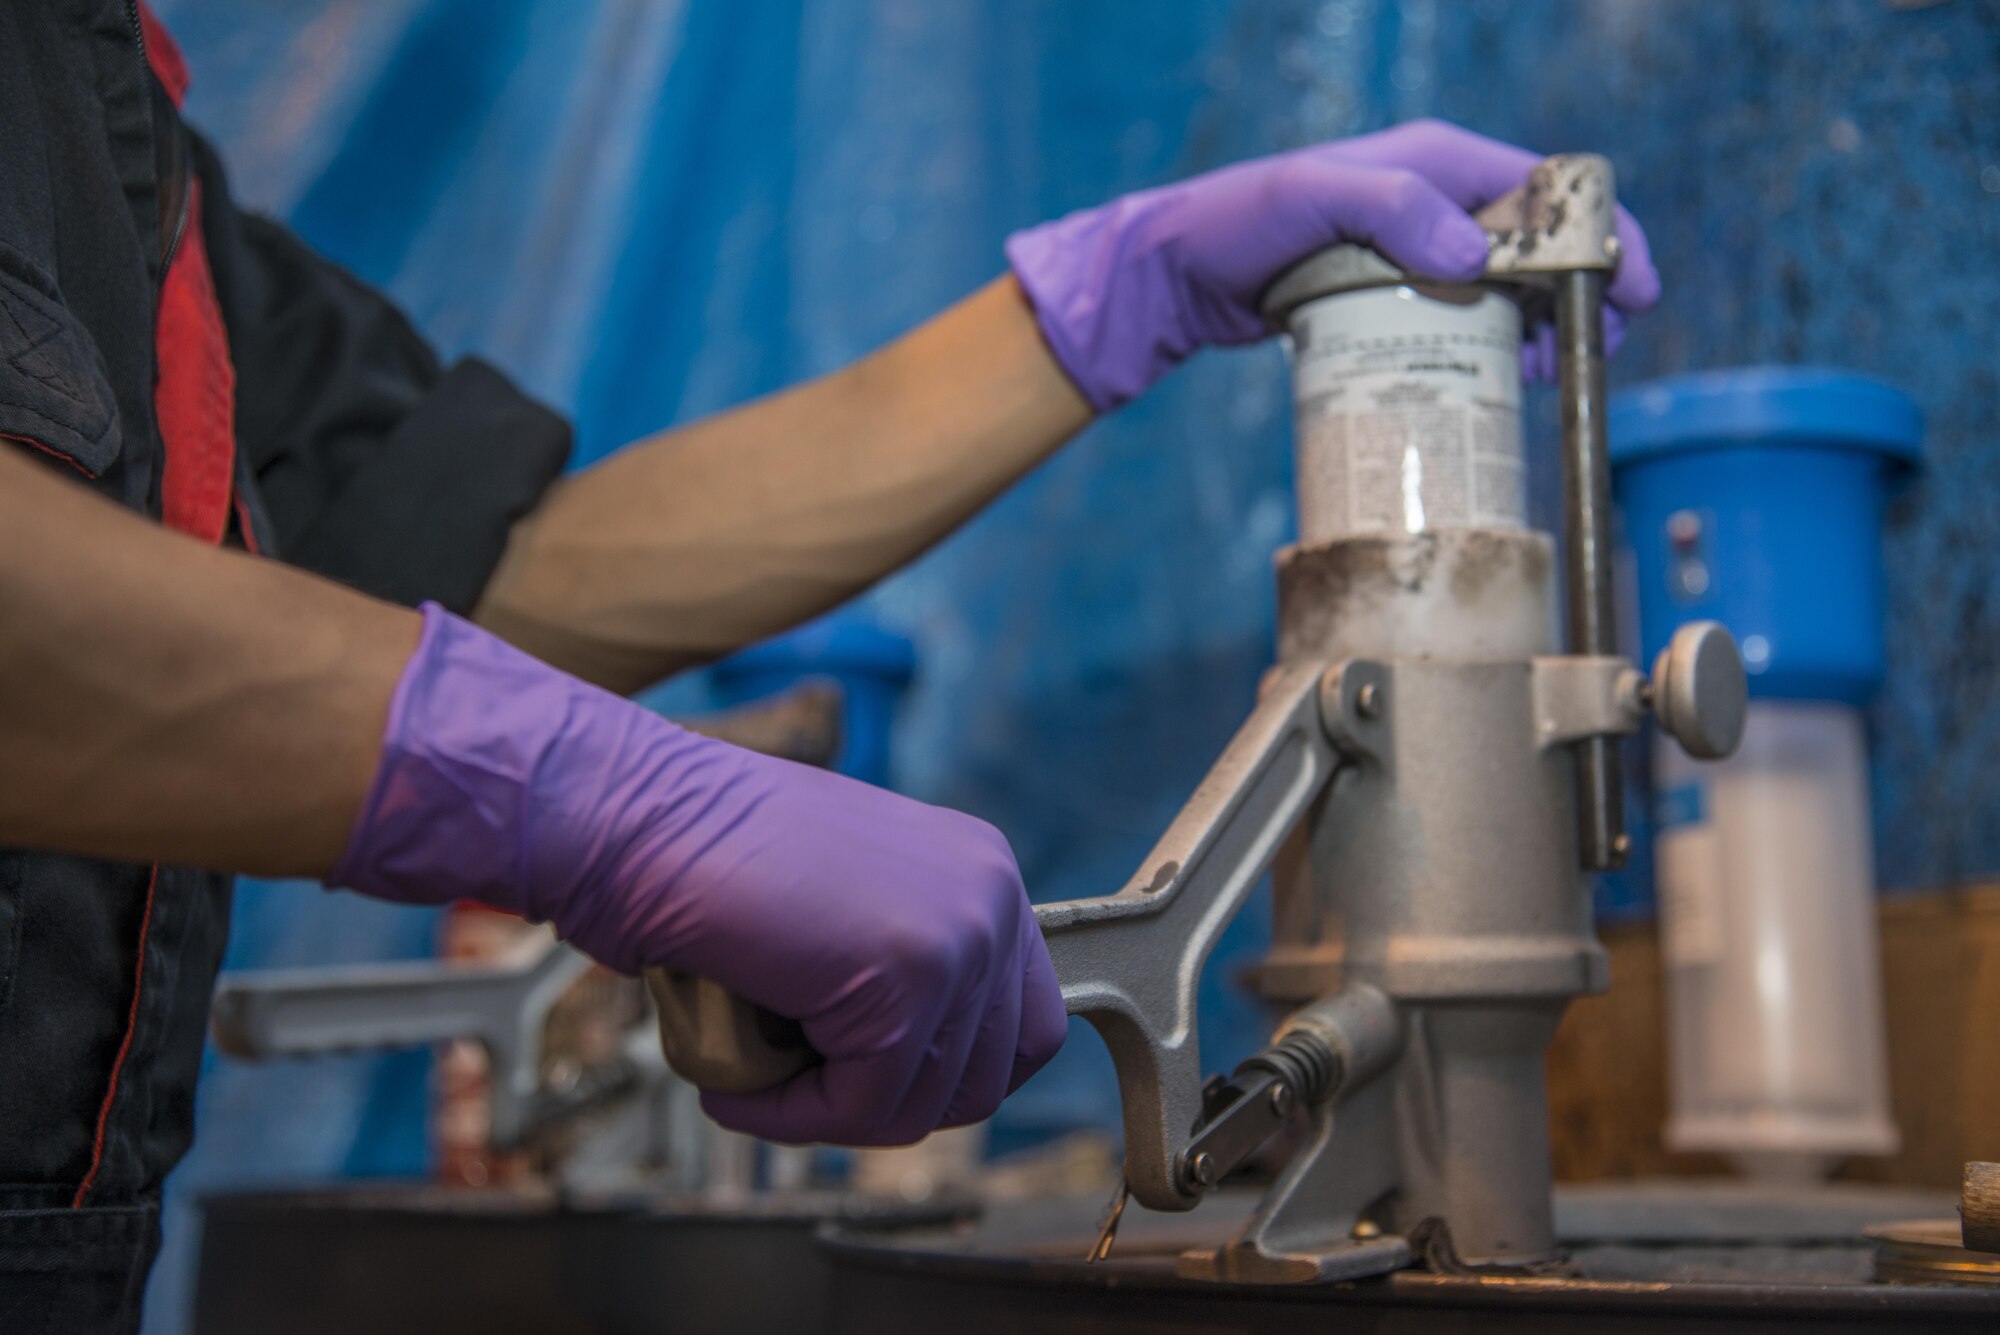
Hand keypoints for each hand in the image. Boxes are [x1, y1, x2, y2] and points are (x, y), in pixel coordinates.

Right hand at [333, 606, 1065, 1144]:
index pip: (1024, 1028)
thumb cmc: (705, 855)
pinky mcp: (907, 980)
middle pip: (985, 1078)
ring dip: (828, 1113)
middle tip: (796, 1085)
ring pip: (922, 1105)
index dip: (944, 1078)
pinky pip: (863, 1107)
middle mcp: (992, 893)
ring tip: (752, 1074)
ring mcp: (959, 934)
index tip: (867, 1083)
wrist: (633, 813)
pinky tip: (729, 1084)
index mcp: (983, 871)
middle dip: (885, 1104)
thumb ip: (897, 961)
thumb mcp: (839, 899)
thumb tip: (924, 1066)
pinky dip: (788, 1118)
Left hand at [1006, 119, 1659, 409]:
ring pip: (1511, 284)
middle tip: (1596, 352)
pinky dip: (1495, 342)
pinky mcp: (1396, 292)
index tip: (1631, 290)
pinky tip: (1505, 378)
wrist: (1182, 270)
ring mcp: (1418, 248)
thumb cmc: (1240, 222)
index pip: (1548, 186)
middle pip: (1542, 241)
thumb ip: (1393, 210)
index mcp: (1437, 160)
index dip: (1601, 235)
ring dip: (1542, 325)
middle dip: (1582, 293)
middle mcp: (1437, 198)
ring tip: (1547, 373)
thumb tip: (1476, 252)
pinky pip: (1466, 314)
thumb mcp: (1313, 197)